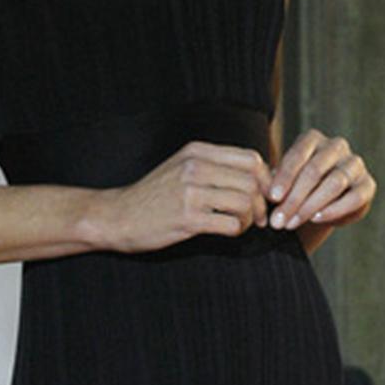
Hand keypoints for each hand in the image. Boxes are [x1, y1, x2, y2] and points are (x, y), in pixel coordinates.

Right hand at [103, 141, 270, 252]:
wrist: (117, 216)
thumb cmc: (153, 195)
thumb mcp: (181, 167)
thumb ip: (215, 166)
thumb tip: (258, 174)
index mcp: (197, 152)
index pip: (250, 158)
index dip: (266, 178)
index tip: (263, 194)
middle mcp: (195, 167)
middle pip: (252, 181)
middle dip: (261, 202)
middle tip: (259, 216)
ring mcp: (191, 193)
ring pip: (245, 202)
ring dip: (251, 218)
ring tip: (243, 224)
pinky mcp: (187, 218)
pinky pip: (230, 224)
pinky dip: (237, 230)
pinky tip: (229, 232)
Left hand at [268, 130, 374, 235]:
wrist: (324, 203)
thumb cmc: (297, 188)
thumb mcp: (283, 183)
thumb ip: (274, 184)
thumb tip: (263, 192)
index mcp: (313, 139)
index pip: (298, 154)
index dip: (284, 177)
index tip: (272, 198)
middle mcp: (336, 146)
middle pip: (315, 170)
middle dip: (294, 198)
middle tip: (279, 219)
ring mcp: (355, 164)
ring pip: (334, 183)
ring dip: (311, 206)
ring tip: (292, 223)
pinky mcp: (367, 184)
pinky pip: (354, 197)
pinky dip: (335, 209)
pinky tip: (317, 219)